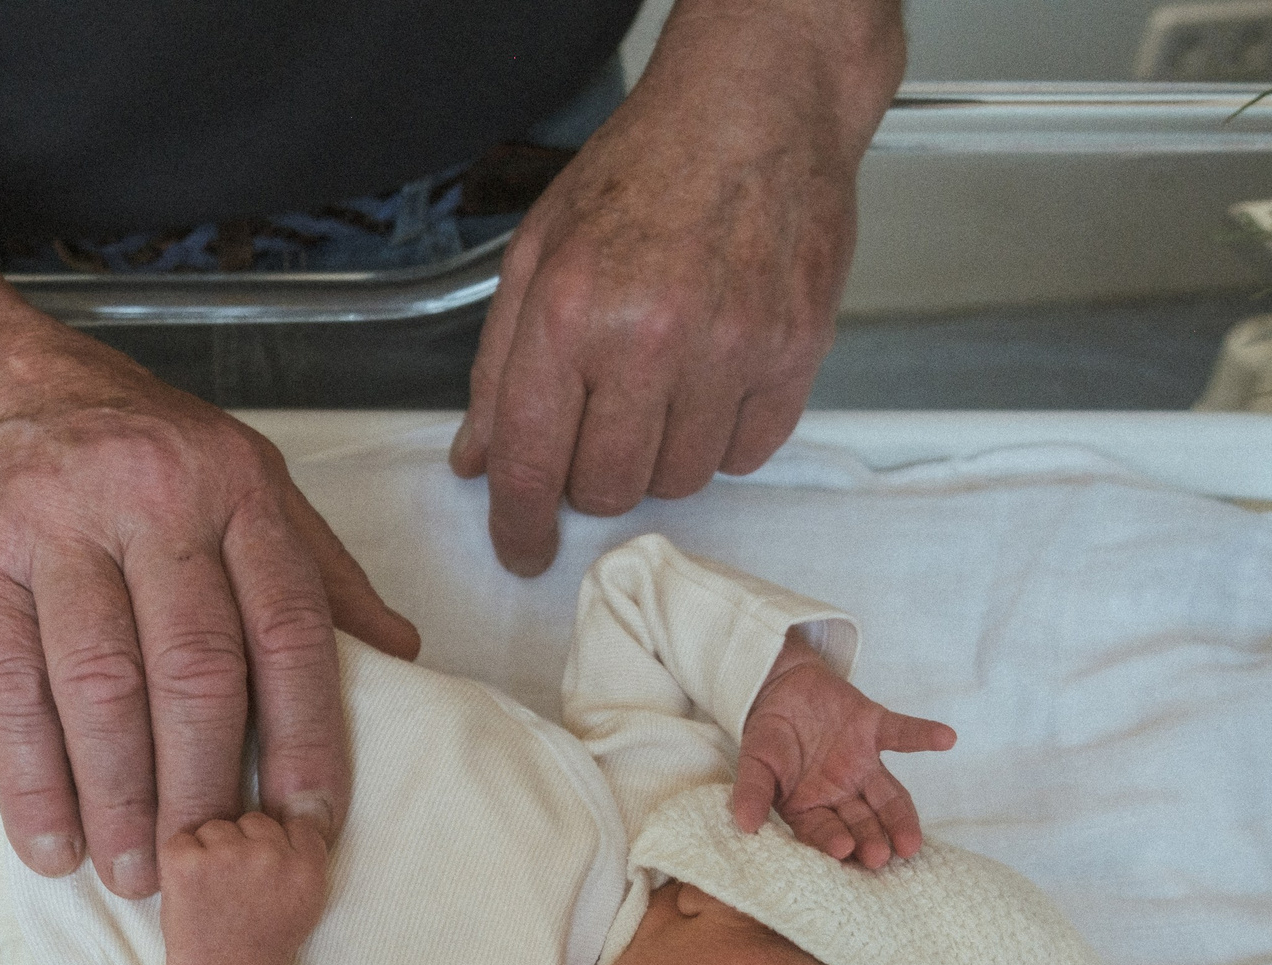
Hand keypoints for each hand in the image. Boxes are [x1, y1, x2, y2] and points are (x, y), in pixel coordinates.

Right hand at [0, 90, 416, 902]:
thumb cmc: (114, 436)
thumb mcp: (234, 469)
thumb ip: (314, 564)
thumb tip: (401, 657)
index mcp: (234, 486)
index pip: (290, 631)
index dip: (306, 742)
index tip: (309, 832)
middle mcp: (153, 497)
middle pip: (196, 673)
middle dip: (207, 792)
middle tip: (209, 878)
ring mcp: (56, 523)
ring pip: (103, 688)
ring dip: (119, 800)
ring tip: (132, 877)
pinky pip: (8, 687)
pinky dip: (30, 778)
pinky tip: (48, 843)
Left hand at [153, 807, 333, 964]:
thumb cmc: (262, 942)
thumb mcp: (306, 902)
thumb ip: (303, 855)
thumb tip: (293, 800)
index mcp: (307, 866)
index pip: (294, 820)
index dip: (276, 843)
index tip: (266, 870)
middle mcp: (271, 856)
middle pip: (253, 819)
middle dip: (243, 845)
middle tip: (236, 888)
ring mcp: (227, 856)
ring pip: (216, 826)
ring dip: (210, 851)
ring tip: (214, 894)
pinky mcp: (185, 862)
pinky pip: (180, 839)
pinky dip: (179, 861)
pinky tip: (191, 891)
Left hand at [449, 0, 902, 572]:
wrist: (757, 108)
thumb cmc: (644, 169)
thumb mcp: (538, 252)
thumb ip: (500, 367)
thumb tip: (478, 458)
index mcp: (568, 311)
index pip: (530, 461)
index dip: (518, 524)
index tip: (521, 550)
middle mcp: (648, 336)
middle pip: (606, 488)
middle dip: (590, 480)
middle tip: (598, 428)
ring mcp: (730, 348)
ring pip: (678, 480)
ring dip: (658, 456)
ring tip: (661, 386)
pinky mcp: (794, 352)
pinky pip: (746, 455)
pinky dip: (722, 438)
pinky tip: (712, 382)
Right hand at [732, 636, 954, 867]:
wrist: (780, 687)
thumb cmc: (767, 734)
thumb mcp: (754, 762)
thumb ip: (753, 791)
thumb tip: (745, 824)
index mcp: (810, 805)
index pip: (824, 831)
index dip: (833, 841)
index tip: (844, 850)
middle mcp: (842, 792)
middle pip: (863, 821)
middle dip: (873, 839)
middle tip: (881, 857)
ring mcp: (862, 763)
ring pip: (889, 796)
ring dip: (901, 817)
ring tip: (912, 842)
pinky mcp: (875, 728)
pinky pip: (902, 734)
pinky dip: (922, 735)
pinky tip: (945, 739)